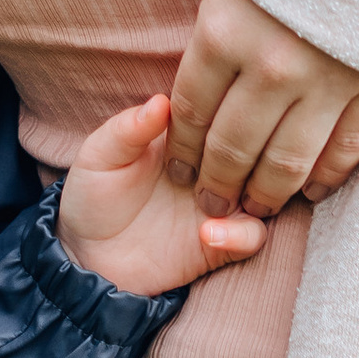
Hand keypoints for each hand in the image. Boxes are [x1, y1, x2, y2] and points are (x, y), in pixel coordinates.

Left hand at [59, 95, 272, 295]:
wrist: (91, 256)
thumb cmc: (94, 195)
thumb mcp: (99, 157)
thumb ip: (126, 130)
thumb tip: (160, 101)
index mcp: (187, 131)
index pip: (221, 105)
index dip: (218, 111)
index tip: (196, 128)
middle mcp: (214, 162)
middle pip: (255, 142)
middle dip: (240, 152)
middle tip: (205, 169)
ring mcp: (223, 200)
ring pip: (267, 185)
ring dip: (251, 190)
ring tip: (210, 202)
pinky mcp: (225, 240)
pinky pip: (255, 234)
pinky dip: (241, 234)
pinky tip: (209, 234)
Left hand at [167, 0, 358, 215]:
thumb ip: (220, 18)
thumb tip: (203, 64)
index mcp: (225, 30)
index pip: (193, 107)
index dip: (183, 146)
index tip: (178, 169)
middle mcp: (271, 67)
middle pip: (235, 146)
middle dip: (218, 184)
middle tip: (210, 206)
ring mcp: (327, 83)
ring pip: (289, 161)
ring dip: (267, 193)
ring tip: (254, 209)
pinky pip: (347, 148)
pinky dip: (327, 176)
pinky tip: (312, 190)